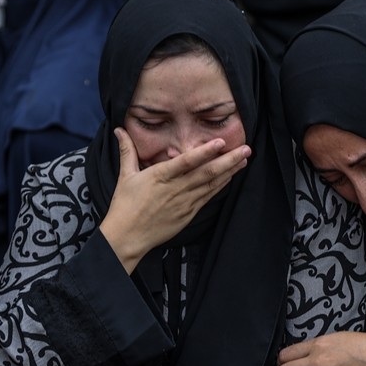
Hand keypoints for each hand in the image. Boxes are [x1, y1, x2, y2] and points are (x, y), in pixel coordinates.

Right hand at [99, 129, 249, 274]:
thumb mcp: (125, 175)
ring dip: (229, 172)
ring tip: (244, 160)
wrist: (128, 236)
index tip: (221, 142)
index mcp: (160, 176)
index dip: (205, 152)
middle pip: (207, 172)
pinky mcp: (188, 213)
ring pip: (211, 184)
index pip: (187, 162)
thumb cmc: (125, 205)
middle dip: (229, 160)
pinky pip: (207, 197)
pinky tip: (230, 177)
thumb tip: (119, 129)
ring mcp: (184, 202)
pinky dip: (220, 186)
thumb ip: (127, 151)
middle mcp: (176, 188)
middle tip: (246, 149)